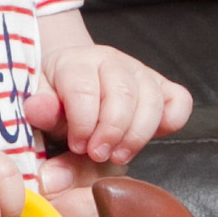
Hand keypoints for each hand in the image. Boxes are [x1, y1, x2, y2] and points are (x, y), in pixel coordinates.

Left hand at [27, 42, 192, 166]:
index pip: (85, 89)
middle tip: (98, 154)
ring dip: (137, 134)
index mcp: (77, 62)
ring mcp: (140, 72)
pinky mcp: (162, 87)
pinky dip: (172, 120)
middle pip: (123, 93)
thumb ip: (41, 111)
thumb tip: (38, 109)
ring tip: (118, 154)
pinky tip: (150, 137)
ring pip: (152, 99)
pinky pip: (179, 101)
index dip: (82, 123)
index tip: (76, 146)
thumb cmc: (57, 100)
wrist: (72, 83)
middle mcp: (112, 61)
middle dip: (111, 131)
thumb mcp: (41, 107)